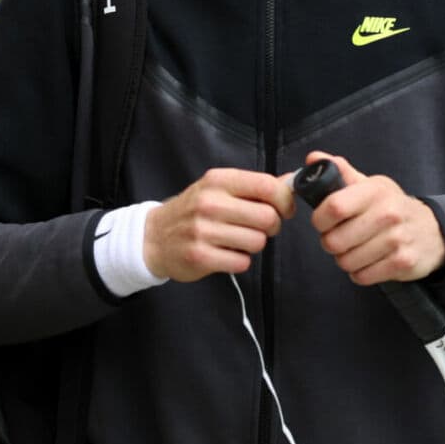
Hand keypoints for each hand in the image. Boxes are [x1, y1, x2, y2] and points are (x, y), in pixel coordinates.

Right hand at [144, 168, 293, 281]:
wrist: (154, 237)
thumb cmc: (194, 211)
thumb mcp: (218, 189)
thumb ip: (254, 187)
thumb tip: (290, 183)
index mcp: (218, 181)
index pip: (267, 186)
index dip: (284, 200)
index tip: (284, 209)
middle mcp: (209, 203)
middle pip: (267, 218)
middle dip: (271, 227)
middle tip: (258, 228)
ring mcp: (202, 230)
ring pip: (257, 242)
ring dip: (254, 245)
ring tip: (237, 241)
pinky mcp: (200, 256)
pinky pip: (242, 262)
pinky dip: (239, 261)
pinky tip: (225, 254)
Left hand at [302, 151, 444, 285]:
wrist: (432, 231)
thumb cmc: (391, 207)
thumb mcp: (371, 186)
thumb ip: (341, 172)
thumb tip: (313, 158)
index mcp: (376, 191)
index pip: (334, 207)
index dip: (319, 219)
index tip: (322, 221)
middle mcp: (389, 213)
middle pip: (335, 240)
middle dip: (330, 242)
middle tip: (340, 237)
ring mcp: (397, 239)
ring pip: (346, 262)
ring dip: (344, 259)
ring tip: (356, 249)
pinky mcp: (402, 262)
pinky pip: (362, 276)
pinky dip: (359, 272)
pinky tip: (368, 261)